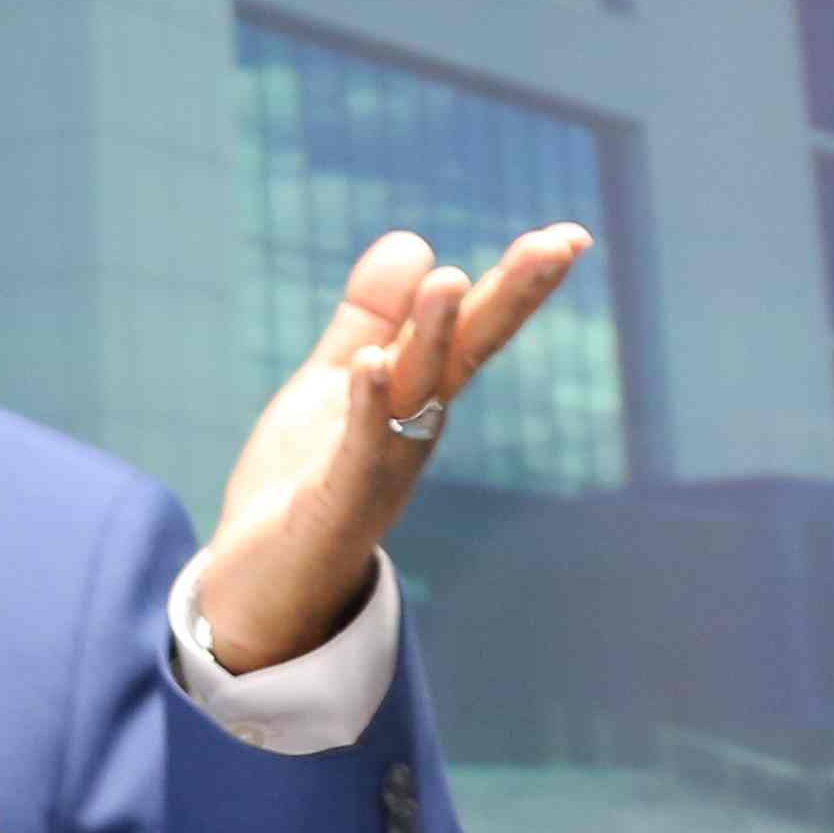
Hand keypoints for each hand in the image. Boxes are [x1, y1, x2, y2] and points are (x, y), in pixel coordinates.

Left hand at [201, 225, 592, 672]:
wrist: (263, 596)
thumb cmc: (305, 489)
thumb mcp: (334, 386)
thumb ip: (372, 321)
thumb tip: (416, 243)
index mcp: (416, 397)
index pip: (473, 331)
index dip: (517, 284)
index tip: (570, 235)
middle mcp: (414, 431)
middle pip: (467, 356)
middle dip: (511, 300)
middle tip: (559, 244)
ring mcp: (380, 471)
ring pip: (417, 397)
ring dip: (436, 339)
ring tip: (453, 277)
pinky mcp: (337, 509)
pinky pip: (359, 454)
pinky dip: (368, 410)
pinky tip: (373, 367)